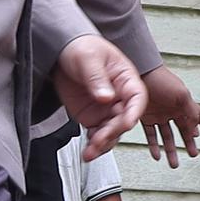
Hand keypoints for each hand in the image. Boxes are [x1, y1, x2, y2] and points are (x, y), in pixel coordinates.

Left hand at [54, 34, 146, 157]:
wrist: (61, 54)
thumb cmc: (82, 48)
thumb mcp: (89, 58)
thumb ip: (97, 78)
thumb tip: (106, 97)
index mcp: (126, 79)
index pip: (137, 98)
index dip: (133, 112)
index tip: (126, 123)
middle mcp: (120, 97)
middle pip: (124, 120)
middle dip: (112, 133)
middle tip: (99, 139)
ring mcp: (107, 110)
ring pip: (112, 133)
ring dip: (103, 144)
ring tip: (91, 152)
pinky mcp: (94, 118)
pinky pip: (98, 135)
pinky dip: (94, 145)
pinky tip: (88, 151)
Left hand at [135, 64, 199, 167]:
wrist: (139, 74)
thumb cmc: (161, 80)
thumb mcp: (182, 95)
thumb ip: (191, 112)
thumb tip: (195, 128)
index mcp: (183, 104)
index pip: (199, 116)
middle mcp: (172, 110)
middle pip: (183, 130)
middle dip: (189, 143)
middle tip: (193, 154)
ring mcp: (158, 115)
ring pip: (167, 137)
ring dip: (171, 150)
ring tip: (174, 163)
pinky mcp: (145, 118)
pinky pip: (151, 135)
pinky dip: (154, 146)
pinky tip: (157, 155)